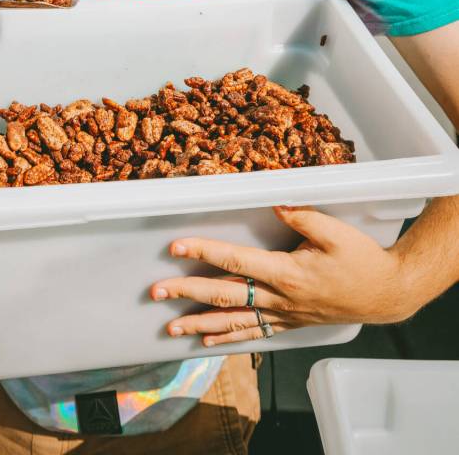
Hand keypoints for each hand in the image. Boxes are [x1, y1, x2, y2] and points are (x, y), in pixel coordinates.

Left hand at [151, 206, 414, 347]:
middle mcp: (280, 299)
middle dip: (187, 292)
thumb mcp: (334, 231)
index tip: (176, 248)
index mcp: (287, 273)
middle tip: (156, 292)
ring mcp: (284, 314)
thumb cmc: (362, 259)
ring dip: (200, 323)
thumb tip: (273, 200)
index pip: (235, 261)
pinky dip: (228, 337)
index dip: (203, 252)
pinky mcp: (290, 323)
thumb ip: (301, 215)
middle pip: (225, 295)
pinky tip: (207, 341)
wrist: (387, 293)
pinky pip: (253, 332)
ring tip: (171, 326)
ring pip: (234, 321)